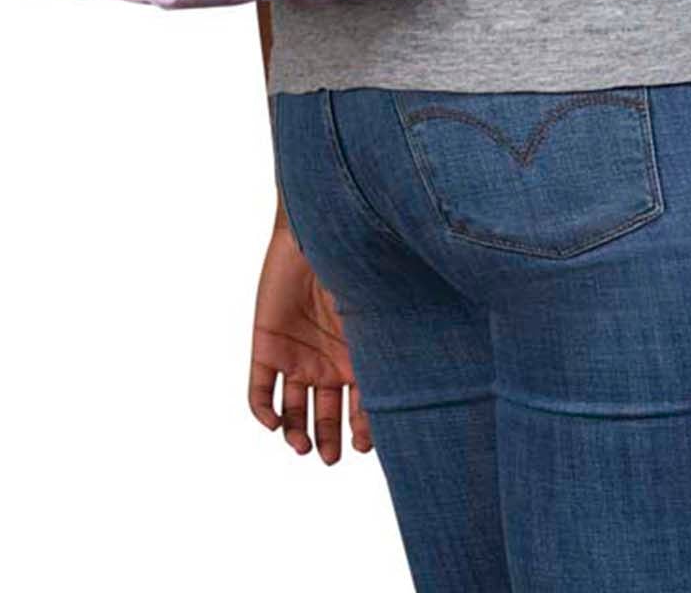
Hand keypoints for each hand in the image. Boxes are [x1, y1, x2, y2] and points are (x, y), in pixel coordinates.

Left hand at [248, 220, 372, 463]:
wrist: (318, 231)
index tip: (365, 446)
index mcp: (357, 358)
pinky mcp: (266, 346)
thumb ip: (394, 355)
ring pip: (293, 410)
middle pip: (326, 415)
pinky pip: (259, 391)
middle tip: (331, 458)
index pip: (360, 407)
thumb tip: (431, 392)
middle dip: (328, 441)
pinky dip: (264, 413)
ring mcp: (295, 355)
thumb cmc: (358, 271)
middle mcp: (327, 361)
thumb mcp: (379, 320)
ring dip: (297, 433)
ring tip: (303, 447)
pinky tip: (274, 425)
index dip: (363, 431)